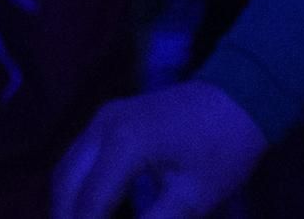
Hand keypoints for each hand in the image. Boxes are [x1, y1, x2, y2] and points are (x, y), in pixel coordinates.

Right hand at [54, 78, 263, 218]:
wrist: (238, 97)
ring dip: (67, 201)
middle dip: (65, 215)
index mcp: (124, 144)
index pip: (92, 199)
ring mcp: (102, 118)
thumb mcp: (195, 195)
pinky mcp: (108, 118)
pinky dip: (77, 185)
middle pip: (66, 180)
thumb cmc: (223, 149)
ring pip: (67, 167)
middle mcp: (102, 126)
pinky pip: (78, 156)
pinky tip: (86, 207)